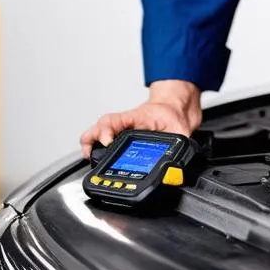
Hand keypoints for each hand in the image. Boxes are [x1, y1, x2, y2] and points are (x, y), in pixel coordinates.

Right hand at [79, 80, 202, 158]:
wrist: (176, 107)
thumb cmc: (174, 114)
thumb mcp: (180, 131)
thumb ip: (179, 146)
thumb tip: (177, 162)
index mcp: (138, 118)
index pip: (115, 120)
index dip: (106, 130)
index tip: (106, 141)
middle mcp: (126, 123)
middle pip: (100, 126)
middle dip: (91, 140)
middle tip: (91, 154)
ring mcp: (122, 129)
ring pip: (97, 132)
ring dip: (89, 143)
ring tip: (88, 157)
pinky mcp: (121, 136)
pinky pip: (101, 139)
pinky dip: (93, 147)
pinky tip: (93, 157)